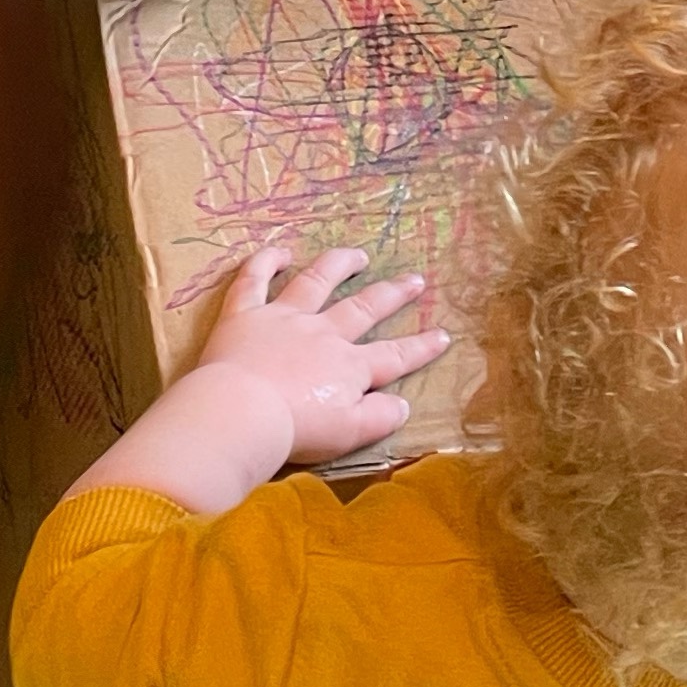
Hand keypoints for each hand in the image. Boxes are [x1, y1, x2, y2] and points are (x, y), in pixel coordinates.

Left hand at [199, 245, 448, 464]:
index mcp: (349, 367)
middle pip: (364, 308)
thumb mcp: (349, 434)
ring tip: (358, 255)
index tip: (443, 335)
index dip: (421, 347)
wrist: (243, 413)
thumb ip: (379, 417)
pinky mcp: (245, 314)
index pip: (394, 356)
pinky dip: (267, 262)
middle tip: (415, 279)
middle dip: (392, 294)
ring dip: (339, 265)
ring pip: (316, 282)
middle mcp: (323, 334)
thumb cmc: (297, 431)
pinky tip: (281, 252)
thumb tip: (402, 404)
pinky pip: (255, 280)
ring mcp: (284, 318)